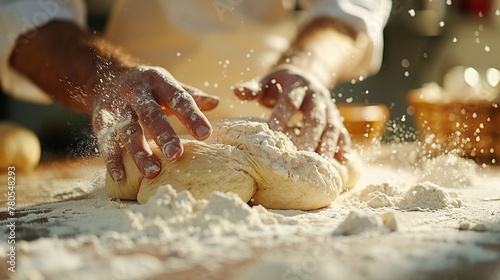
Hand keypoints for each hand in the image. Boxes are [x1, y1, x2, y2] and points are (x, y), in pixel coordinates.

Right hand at [92, 66, 218, 181]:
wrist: (103, 75)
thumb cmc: (146, 87)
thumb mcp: (167, 84)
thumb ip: (189, 95)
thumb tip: (216, 102)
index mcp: (158, 81)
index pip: (178, 98)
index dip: (191, 116)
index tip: (205, 134)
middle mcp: (137, 93)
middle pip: (151, 114)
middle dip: (164, 135)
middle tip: (176, 155)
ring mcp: (117, 106)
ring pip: (127, 130)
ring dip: (139, 152)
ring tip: (152, 172)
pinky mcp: (100, 120)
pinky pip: (105, 141)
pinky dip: (112, 160)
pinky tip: (120, 177)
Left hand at [233, 65, 350, 161]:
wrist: (305, 74)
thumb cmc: (279, 83)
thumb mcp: (266, 81)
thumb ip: (252, 88)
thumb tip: (236, 91)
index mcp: (298, 85)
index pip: (289, 102)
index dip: (281, 117)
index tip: (272, 133)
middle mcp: (316, 96)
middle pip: (315, 117)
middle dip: (309, 136)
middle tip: (301, 154)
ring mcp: (329, 107)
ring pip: (331, 126)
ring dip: (327, 145)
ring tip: (320, 163)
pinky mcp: (335, 118)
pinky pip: (342, 132)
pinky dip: (343, 146)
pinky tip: (342, 161)